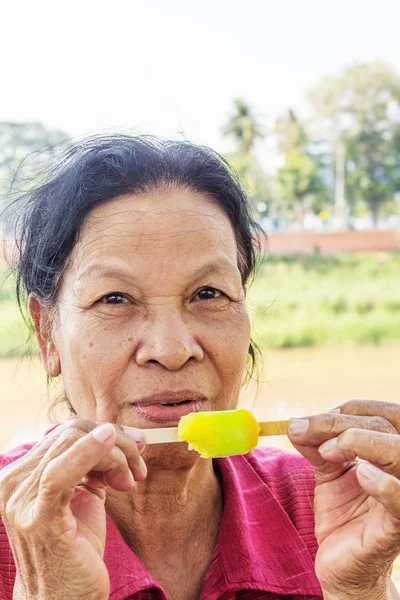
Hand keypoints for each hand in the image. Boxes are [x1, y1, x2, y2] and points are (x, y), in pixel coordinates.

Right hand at [0, 419, 146, 599]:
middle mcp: (14, 482)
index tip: (135, 447)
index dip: (105, 433)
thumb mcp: (84, 497)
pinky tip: (114, 454)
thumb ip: (95, 465)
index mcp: (23, 475)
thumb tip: (122, 434)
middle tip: (137, 468)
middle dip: (115, 443)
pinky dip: (89, 453)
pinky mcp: (37, 517)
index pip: (66, 432)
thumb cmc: (74, 550)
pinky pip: (61, 472)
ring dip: (115, 456)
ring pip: (72, 445)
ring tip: (130, 481)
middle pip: (70, 433)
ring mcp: (21, 499)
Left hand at [288, 400, 399, 598]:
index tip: (313, 419)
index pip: (381, 416)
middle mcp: (398, 470)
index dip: (350, 410)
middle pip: (384, 428)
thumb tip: (296, 424)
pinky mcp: (395, 527)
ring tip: (327, 450)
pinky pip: (399, 501)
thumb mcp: (326, 474)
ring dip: (360, 442)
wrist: (340, 567)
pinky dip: (383, 484)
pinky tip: (361, 475)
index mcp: (385, 454)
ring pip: (398, 454)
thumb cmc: (340, 518)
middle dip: (340, 423)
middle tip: (304, 429)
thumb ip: (316, 448)